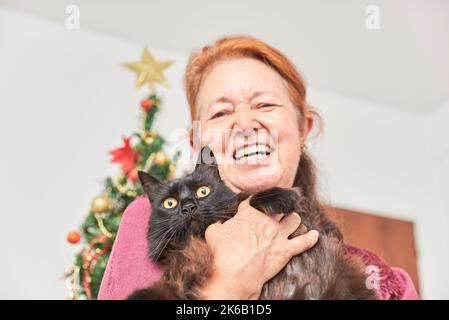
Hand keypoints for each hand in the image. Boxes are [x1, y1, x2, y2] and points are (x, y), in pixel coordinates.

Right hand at [199, 198, 318, 298]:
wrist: (236, 274)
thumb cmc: (223, 253)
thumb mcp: (213, 233)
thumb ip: (218, 224)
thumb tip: (219, 223)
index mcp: (249, 213)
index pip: (254, 200)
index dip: (254, 201)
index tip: (253, 203)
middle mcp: (267, 220)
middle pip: (278, 207)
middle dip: (277, 208)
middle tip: (276, 210)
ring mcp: (278, 235)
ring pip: (294, 219)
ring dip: (293, 218)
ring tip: (292, 220)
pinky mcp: (286, 250)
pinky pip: (305, 242)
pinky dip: (311, 238)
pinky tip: (314, 235)